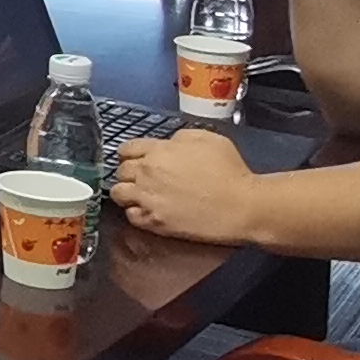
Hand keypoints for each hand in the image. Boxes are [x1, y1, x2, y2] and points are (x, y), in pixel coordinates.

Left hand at [110, 132, 262, 247]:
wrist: (242, 205)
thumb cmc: (231, 171)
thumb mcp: (208, 139)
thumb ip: (180, 138)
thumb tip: (168, 144)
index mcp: (158, 151)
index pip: (125, 148)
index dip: (130, 153)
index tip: (136, 158)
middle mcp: (147, 173)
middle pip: (120, 170)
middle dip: (129, 172)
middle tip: (143, 177)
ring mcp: (148, 199)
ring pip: (118, 193)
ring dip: (127, 192)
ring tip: (140, 195)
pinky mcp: (154, 222)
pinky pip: (131, 216)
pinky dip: (136, 212)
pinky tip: (148, 210)